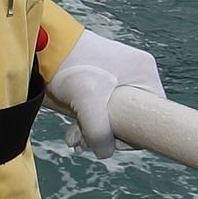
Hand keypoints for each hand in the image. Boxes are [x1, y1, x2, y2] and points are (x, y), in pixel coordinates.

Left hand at [45, 30, 164, 158]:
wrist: (44, 45)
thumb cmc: (72, 64)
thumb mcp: (88, 100)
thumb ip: (100, 132)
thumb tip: (104, 152)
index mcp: (145, 72)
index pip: (153, 116)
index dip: (135, 135)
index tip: (113, 140)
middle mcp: (135, 76)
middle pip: (130, 120)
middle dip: (106, 135)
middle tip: (85, 141)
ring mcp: (117, 80)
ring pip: (113, 119)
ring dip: (93, 132)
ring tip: (73, 136)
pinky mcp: (100, 85)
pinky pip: (100, 113)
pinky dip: (87, 124)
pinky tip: (72, 131)